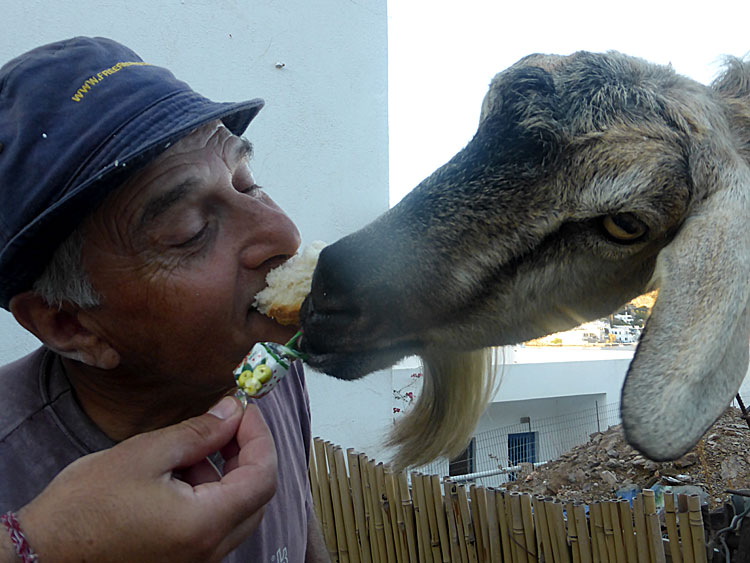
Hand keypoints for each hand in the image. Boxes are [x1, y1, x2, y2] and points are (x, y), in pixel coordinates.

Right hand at [9, 397, 275, 562]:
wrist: (41, 553)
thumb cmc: (85, 506)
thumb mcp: (145, 454)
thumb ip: (199, 432)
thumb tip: (234, 411)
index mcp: (204, 524)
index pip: (263, 477)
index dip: (260, 438)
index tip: (245, 410)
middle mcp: (209, 550)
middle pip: (256, 497)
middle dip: (247, 453)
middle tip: (226, 422)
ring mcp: (197, 560)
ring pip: (237, 511)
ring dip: (226, 473)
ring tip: (189, 448)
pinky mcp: (181, 560)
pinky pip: (214, 524)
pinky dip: (209, 494)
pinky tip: (178, 473)